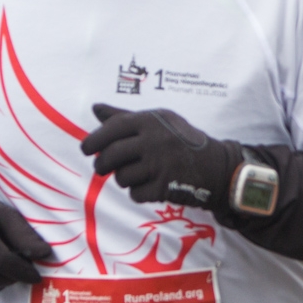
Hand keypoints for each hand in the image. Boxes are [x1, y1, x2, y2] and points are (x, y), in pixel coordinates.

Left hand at [81, 104, 240, 208]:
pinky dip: (138, 193)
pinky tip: (151, 186)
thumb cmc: (181, 142)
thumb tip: (95, 108)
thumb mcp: (158, 122)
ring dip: (123, 179)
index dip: (94, 140)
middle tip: (102, 168)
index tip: (85, 150)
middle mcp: (155, 140)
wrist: (217, 168)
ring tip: (137, 174)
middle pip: (111, 155)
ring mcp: (160, 164)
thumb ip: (125, 116)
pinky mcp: (164, 187)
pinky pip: (135, 194)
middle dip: (102, 165)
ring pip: (121, 177)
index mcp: (151, 120)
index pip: (112, 129)